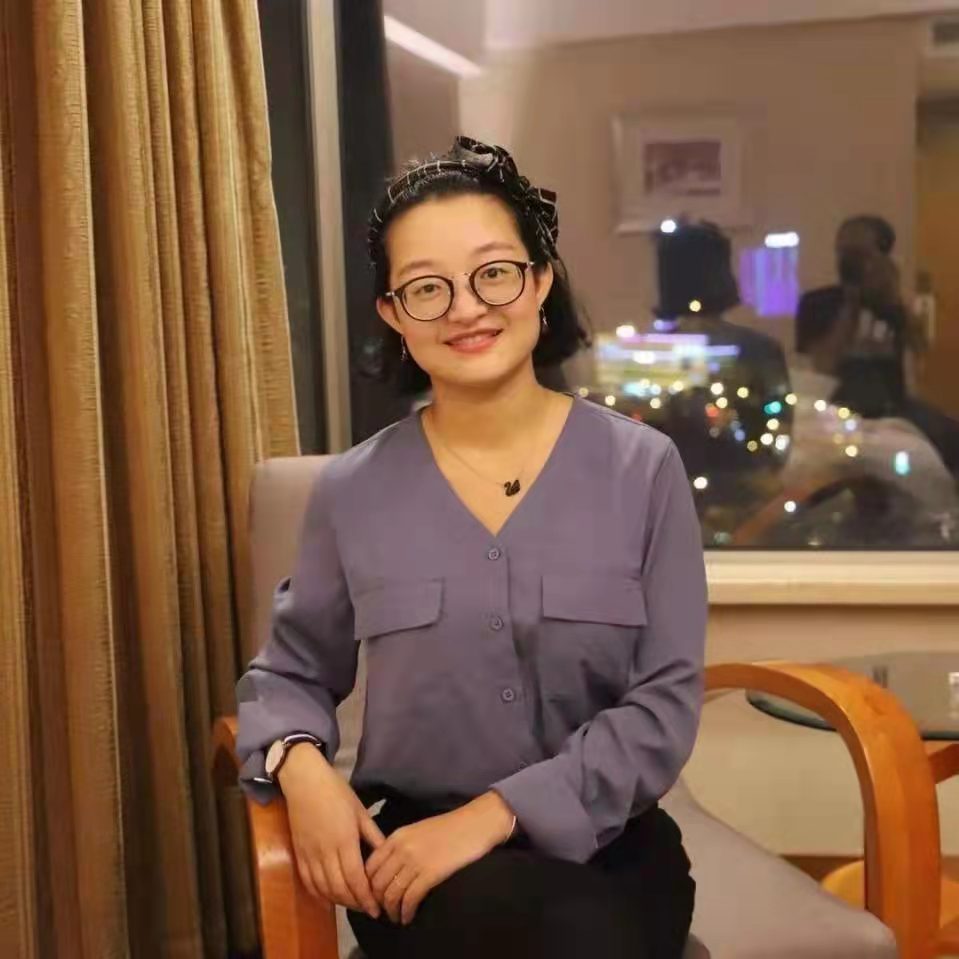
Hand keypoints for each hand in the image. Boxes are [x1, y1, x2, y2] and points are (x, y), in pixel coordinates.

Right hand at [278, 743, 385, 917]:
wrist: (304, 781)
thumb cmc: (336, 792)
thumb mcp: (360, 811)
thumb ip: (373, 835)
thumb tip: (387, 854)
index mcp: (344, 841)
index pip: (355, 879)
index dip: (366, 898)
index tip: (376, 909)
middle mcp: (325, 852)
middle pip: (340, 889)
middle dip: (355, 904)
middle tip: (368, 909)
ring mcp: (309, 854)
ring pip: (323, 889)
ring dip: (339, 901)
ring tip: (353, 904)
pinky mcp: (298, 854)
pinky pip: (308, 882)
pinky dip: (319, 894)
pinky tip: (329, 898)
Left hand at [365, 791, 514, 925]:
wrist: (473, 824)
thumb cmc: (448, 827)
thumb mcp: (417, 830)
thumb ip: (400, 846)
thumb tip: (388, 869)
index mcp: (396, 836)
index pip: (370, 866)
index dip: (368, 885)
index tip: (374, 896)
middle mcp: (401, 849)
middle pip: (378, 883)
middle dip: (378, 901)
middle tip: (384, 911)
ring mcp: (415, 861)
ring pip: (391, 894)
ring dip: (391, 910)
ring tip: (396, 917)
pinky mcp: (430, 874)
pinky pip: (410, 899)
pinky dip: (406, 912)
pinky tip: (408, 917)